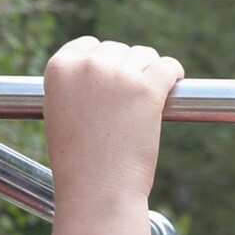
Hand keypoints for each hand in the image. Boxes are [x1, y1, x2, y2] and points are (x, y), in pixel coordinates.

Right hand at [43, 37, 181, 201]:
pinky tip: (175, 83)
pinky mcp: (147, 88)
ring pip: (146, 55)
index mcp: (59, 68)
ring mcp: (118, 74)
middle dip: (129, 69)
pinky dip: (174, 73)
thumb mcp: (62, 113)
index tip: (114, 80)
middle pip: (120, 50)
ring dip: (152, 73)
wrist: (97, 188)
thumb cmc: (80, 161)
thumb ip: (77, 86)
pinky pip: (168, 66)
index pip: (88, 45)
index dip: (105, 62)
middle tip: (132, 101)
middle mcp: (87, 65)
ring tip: (148, 101)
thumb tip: (105, 67)